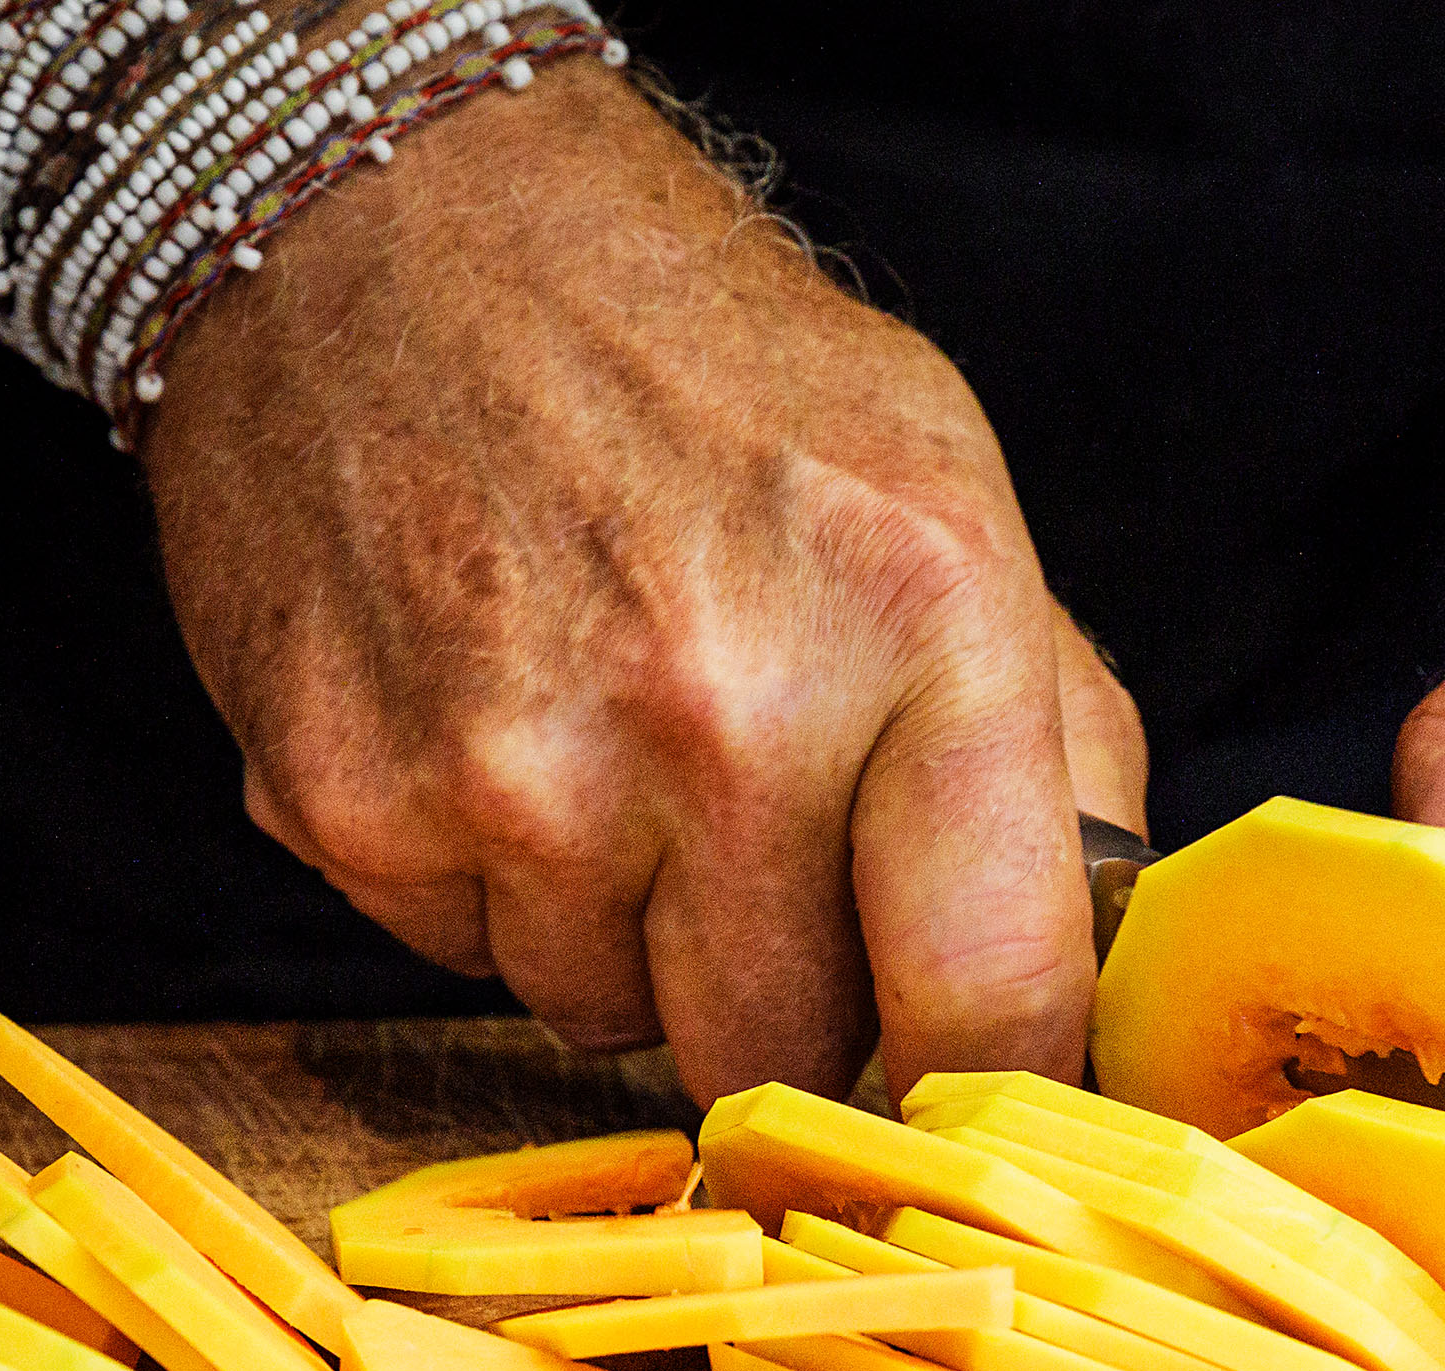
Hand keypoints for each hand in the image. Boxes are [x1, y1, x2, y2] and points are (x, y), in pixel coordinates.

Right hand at [145, 66, 1143, 1102]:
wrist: (389, 221)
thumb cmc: (699, 376)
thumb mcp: (949, 499)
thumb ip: (1053, 750)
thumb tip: (1093, 979)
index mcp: (916, 618)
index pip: (992, 994)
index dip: (981, 1073)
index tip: (960, 1076)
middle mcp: (719, 707)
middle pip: (781, 1052)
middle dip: (784, 989)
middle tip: (754, 841)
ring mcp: (518, 768)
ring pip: (609, 1022)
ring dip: (623, 933)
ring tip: (607, 743)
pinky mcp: (351, 802)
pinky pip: (460, 960)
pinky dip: (486, 882)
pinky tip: (491, 718)